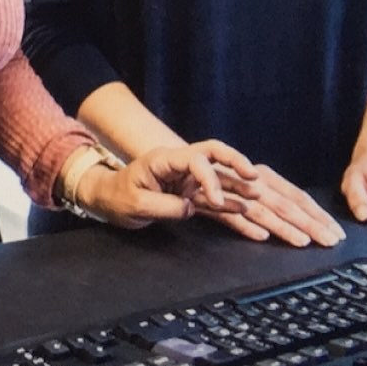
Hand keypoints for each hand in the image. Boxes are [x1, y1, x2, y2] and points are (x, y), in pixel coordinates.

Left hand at [76, 141, 253, 228]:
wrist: (108, 200)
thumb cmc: (117, 197)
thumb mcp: (135, 204)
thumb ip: (165, 206)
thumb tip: (191, 207)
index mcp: (164, 160)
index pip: (195, 160)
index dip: (209, 179)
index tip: (213, 201)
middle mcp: (179, 165)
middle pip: (213, 154)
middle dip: (236, 161)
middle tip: (254, 176)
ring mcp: (186, 179)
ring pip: (218, 176)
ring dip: (238, 184)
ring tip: (258, 195)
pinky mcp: (189, 194)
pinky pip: (213, 197)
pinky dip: (229, 204)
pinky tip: (245, 212)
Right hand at [198, 161, 345, 246]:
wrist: (169, 165)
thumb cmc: (211, 181)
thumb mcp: (243, 191)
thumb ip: (265, 206)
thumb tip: (295, 226)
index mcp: (262, 176)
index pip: (296, 197)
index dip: (318, 216)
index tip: (336, 235)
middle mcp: (248, 178)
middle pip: (283, 202)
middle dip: (309, 222)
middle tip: (328, 241)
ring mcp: (226, 185)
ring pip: (260, 207)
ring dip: (282, 225)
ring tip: (301, 241)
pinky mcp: (202, 197)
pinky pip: (225, 212)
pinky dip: (243, 223)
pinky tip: (261, 236)